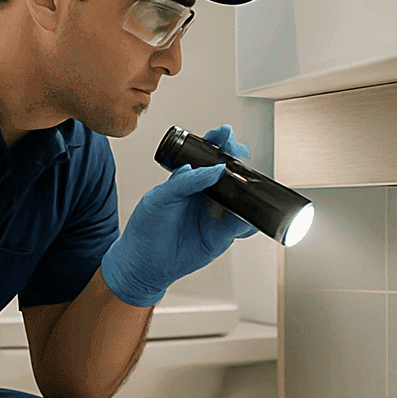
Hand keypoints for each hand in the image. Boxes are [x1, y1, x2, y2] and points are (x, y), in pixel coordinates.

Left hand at [99, 123, 259, 306]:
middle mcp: (206, 194)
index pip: (207, 155)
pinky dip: (252, 219)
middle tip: (239, 153)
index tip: (223, 133)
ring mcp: (217, 214)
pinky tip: (251, 213)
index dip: (218, 142)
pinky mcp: (224, 235)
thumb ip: (185, 181)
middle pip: (230, 171)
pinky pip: (244, 224)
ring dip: (250, 186)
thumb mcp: (160, 197)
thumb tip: (214, 169)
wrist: (144, 264)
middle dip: (238, 158)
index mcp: (189, 180)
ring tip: (248, 180)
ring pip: (241, 196)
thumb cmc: (146, 228)